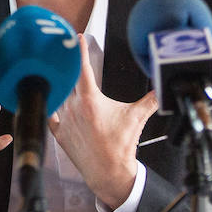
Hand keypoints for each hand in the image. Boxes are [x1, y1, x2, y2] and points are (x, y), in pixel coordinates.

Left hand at [48, 37, 158, 210]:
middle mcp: (74, 108)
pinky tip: (50, 100)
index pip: (82, 68)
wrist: (109, 173)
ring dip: (58, 83)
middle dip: (68, 64)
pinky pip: (50, 115)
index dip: (80, 50)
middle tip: (68, 53)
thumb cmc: (121, 147)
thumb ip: (150, 99)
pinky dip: (50, 106)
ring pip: (56, 94)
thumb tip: (162, 88)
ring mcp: (64, 121)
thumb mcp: (137, 118)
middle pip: (67, 78)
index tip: (77, 38)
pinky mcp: (60, 134)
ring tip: (58, 73)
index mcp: (90, 100)